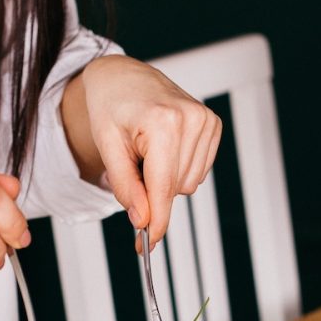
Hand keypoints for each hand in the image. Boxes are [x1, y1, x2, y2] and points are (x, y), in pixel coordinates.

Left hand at [67, 56, 220, 249]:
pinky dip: (178, 170)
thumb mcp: (107, 147)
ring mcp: (206, 121)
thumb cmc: (111, 106)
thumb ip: (126, 186)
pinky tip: (164, 149)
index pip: (163, 187)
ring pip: (189, 184)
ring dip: (166, 179)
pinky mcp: (214, 126)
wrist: (124, 77)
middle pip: (175, 189)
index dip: (156, 221)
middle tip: (132, 165)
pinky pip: (198, 172)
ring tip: (148, 151)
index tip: (147, 243)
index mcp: (163, 121)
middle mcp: (191, 119)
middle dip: (152, 191)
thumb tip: (142, 219)